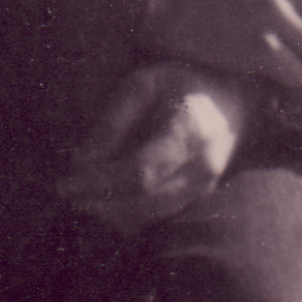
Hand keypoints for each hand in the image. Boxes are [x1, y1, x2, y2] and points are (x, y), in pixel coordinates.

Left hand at [58, 61, 255, 235]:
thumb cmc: (184, 85)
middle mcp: (203, 167)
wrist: (236, 103)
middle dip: (99, 204)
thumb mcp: (145, 83)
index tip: (64, 183)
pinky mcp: (199, 200)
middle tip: (66, 194)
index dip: (99, 182)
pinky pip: (156, 218)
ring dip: (109, 214)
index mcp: (190, 131)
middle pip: (143, 202)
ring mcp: (205, 189)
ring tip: (80, 198)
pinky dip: (126, 215)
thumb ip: (113, 120)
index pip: (140, 172)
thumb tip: (81, 162)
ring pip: (148, 217)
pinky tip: (104, 201)